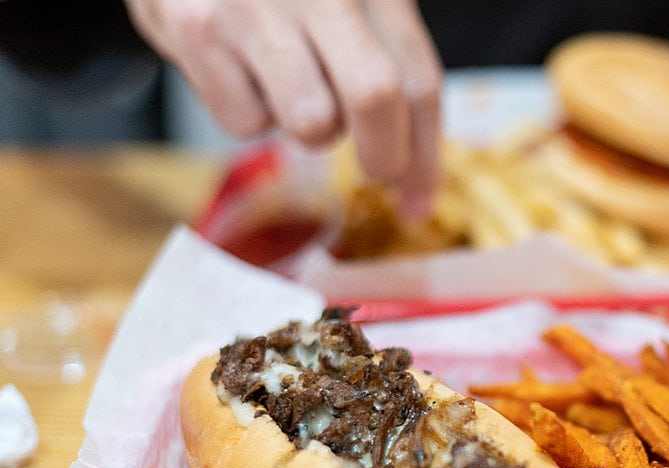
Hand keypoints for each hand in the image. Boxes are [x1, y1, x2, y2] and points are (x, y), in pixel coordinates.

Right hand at [125, 0, 442, 214]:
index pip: (418, 80)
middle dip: (384, 157)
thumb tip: (414, 190)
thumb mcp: (351, 4)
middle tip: (378, 171)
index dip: (425, 155)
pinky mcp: (197, 27)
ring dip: (310, 126)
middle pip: (375, 97)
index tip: (418, 200)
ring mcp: (255, 4)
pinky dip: (248, 112)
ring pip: (310, 122)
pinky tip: (238, 66)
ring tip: (292, 85)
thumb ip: (390, 72)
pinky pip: (245, 121)